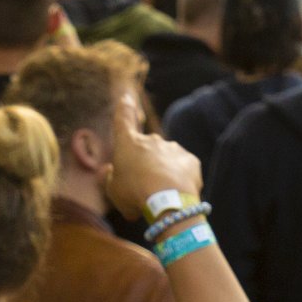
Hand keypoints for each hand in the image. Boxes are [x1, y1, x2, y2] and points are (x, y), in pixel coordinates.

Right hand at [108, 104, 201, 221]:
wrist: (167, 203)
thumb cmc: (134, 196)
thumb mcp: (113, 191)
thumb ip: (111, 178)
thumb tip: (111, 172)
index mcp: (128, 144)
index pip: (123, 120)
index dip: (124, 109)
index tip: (126, 97)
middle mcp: (151, 140)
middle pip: (146, 149)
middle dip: (145, 165)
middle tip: (143, 188)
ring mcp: (172, 148)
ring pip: (165, 159)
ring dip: (162, 173)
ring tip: (160, 195)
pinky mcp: (189, 160)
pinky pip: (182, 169)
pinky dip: (178, 179)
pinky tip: (174, 193)